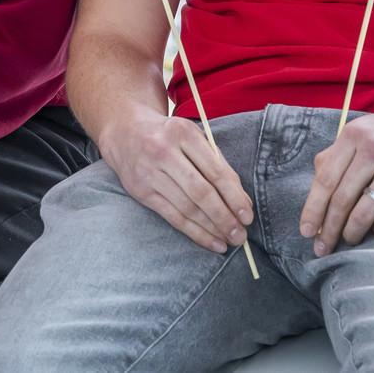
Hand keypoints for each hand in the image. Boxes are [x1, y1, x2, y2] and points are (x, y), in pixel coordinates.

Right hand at [99, 107, 252, 253]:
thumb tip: (243, 203)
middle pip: (201, 192)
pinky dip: (194, 232)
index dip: (234, 197)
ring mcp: (148, 172)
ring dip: (211, 228)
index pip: (215, 171)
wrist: (125, 133)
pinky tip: (211, 241)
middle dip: (224, 217)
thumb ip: (218, 165)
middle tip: (240, 235)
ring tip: (229, 241)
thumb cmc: (169, 136)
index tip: (248, 215)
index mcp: (183, 133)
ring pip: (187, 208)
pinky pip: (172, 217)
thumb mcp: (193, 138)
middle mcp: (163, 151)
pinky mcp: (140, 191)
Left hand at [300, 107, 373, 254]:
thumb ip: (339, 154)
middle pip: (341, 199)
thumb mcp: (366, 132)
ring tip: (348, 242)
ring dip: (352, 234)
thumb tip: (316, 183)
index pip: (325, 179)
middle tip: (322, 248)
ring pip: (364, 212)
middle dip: (328, 229)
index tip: (305, 231)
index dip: (312, 208)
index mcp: (355, 135)